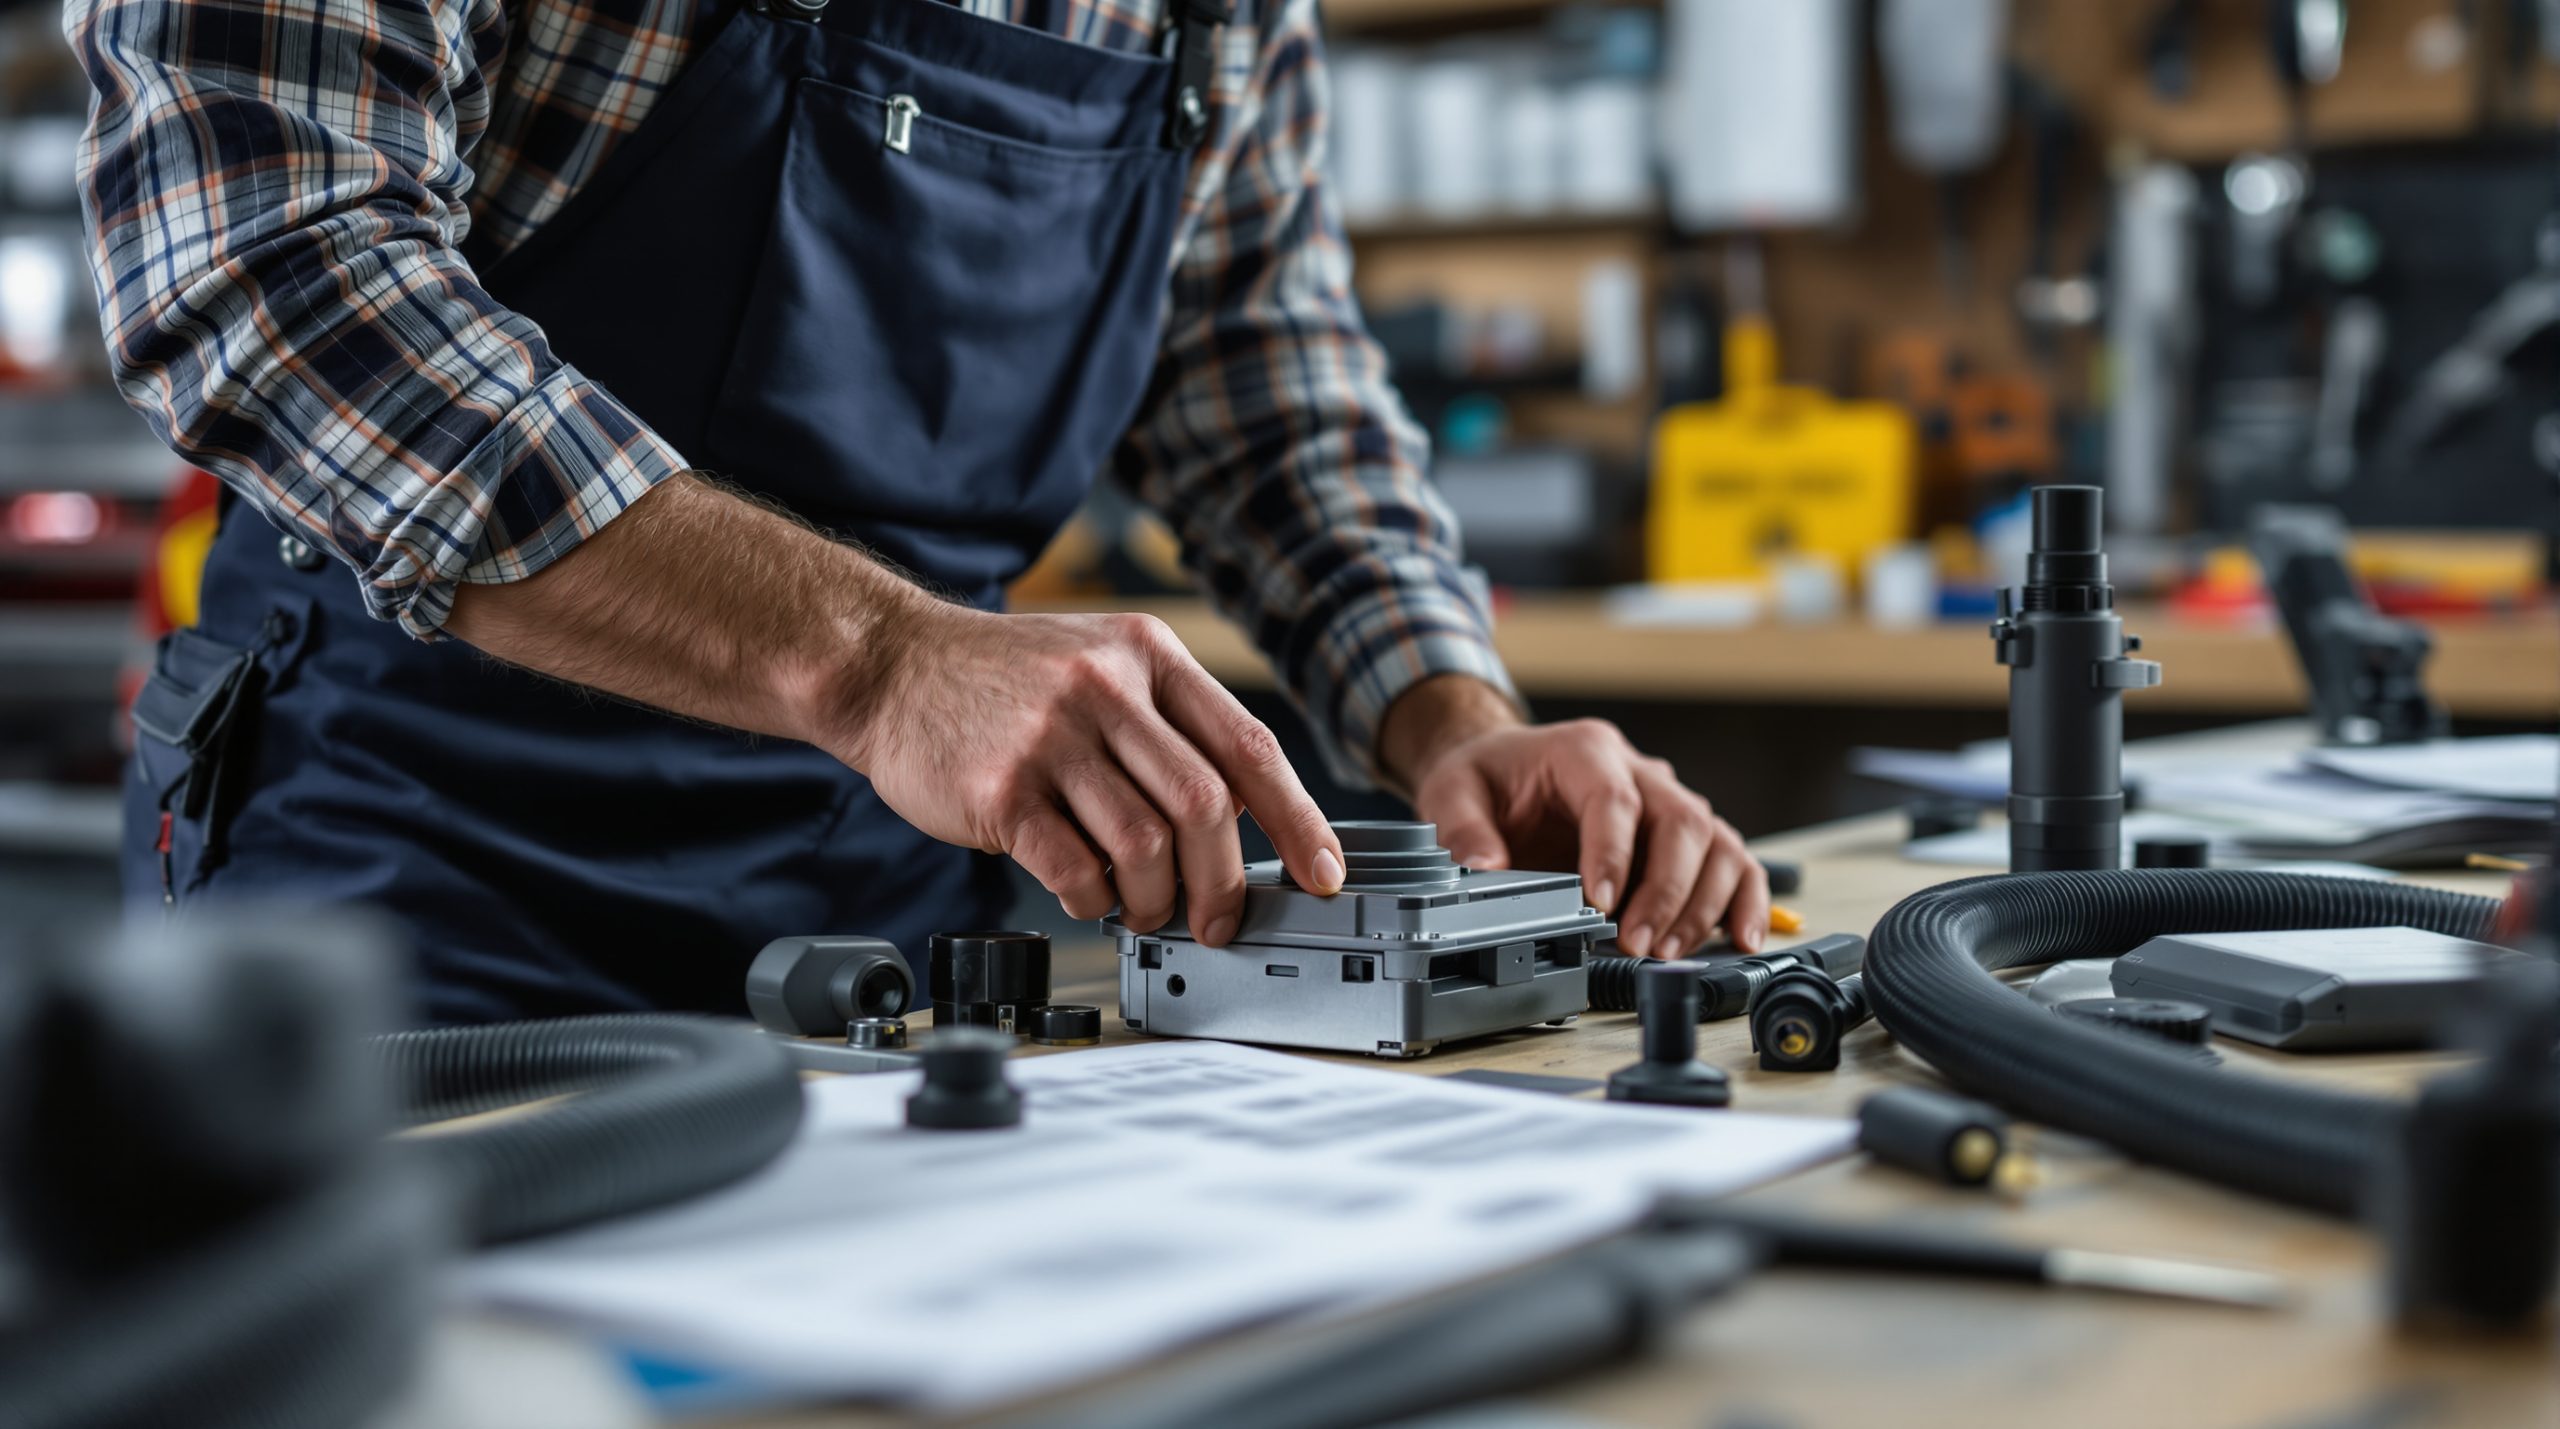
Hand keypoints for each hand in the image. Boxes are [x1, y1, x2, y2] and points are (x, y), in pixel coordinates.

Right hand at [833, 604, 1344, 944]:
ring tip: (1140, 910)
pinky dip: (1093, 901)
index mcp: (1148, 656)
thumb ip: (1168, 728)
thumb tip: (1238, 823)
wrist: (890, 666)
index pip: (1250, 747)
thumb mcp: (1100, 665)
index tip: (1324, 872)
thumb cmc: (1003, 683)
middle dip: (1224, 883)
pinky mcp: (1001, 790)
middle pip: (1206, 807)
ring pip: (1146, 846)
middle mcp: (1106, 688)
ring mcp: (1051, 737)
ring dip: (1154, 901)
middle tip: (1217, 919)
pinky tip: (1086, 895)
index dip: (1299, 820)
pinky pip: (1075, 870)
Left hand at [1380, 676, 1768, 958]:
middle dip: (1666, 888)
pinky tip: (1742, 936)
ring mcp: (1668, 802)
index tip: (1600, 902)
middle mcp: (1640, 771)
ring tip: (1670, 950)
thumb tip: (1484, 867)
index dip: (1613, 852)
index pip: (1614, 798)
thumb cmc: (1489, 778)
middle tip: (1638, 942)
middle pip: (1682, 821)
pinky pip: (1733, 861)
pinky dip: (1745, 899)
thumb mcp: (1453, 791)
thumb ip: (1463, 828)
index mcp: (1585, 750)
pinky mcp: (1683, 838)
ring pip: (1716, 842)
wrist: (1507, 769)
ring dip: (1703, 902)